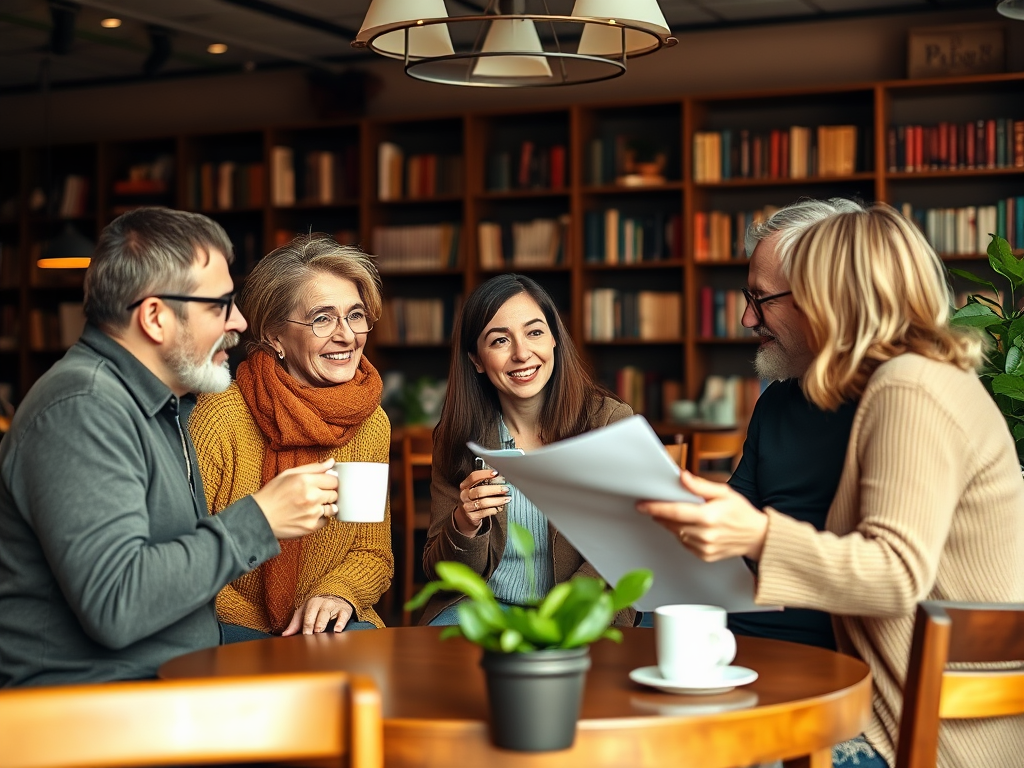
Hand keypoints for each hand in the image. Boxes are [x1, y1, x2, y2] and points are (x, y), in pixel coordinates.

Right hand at [252, 459, 338, 538]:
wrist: (259, 517)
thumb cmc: (272, 494)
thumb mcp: (289, 474)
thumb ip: (313, 467)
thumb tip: (331, 462)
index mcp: (305, 480)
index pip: (333, 480)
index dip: (328, 482)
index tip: (323, 484)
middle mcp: (311, 496)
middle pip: (335, 494)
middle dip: (327, 494)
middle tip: (314, 495)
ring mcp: (312, 513)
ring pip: (332, 508)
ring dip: (324, 506)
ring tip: (310, 506)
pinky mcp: (311, 526)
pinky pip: (325, 521)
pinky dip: (319, 518)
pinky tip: (307, 515)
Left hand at [281, 595, 353, 635]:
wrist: (336, 595)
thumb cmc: (317, 607)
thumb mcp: (305, 611)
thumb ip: (295, 624)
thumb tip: (284, 635)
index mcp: (312, 603)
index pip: (308, 616)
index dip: (306, 626)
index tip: (304, 636)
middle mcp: (323, 603)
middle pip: (317, 615)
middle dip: (314, 625)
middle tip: (311, 634)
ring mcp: (334, 606)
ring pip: (327, 614)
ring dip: (323, 623)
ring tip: (319, 631)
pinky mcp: (344, 610)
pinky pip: (343, 616)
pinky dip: (341, 622)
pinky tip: (337, 630)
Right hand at [454, 468, 510, 535]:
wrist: (466, 516)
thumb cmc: (474, 500)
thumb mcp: (475, 490)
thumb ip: (485, 483)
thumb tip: (500, 479)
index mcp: (465, 486)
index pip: (474, 477)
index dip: (485, 474)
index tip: (496, 473)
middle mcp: (465, 495)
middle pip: (479, 491)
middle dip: (494, 489)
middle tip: (505, 489)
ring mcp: (467, 506)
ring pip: (483, 503)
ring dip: (497, 500)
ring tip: (506, 499)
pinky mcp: (472, 516)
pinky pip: (484, 512)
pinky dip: (493, 510)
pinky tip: (499, 508)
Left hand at [636, 470, 767, 561]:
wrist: (757, 536)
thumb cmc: (741, 512)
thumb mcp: (723, 492)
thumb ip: (700, 486)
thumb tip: (682, 477)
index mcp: (708, 517)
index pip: (674, 512)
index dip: (655, 507)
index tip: (641, 504)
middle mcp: (705, 534)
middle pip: (672, 523)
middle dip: (661, 514)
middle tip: (654, 506)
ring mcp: (704, 547)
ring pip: (677, 534)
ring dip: (672, 524)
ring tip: (679, 514)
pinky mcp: (704, 556)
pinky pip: (685, 543)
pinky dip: (683, 534)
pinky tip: (692, 527)